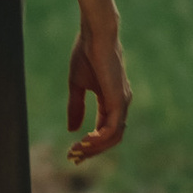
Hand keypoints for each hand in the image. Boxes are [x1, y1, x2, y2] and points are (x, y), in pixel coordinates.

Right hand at [66, 20, 130, 164]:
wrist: (96, 35)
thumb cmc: (86, 54)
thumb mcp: (77, 85)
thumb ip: (75, 107)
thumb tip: (71, 129)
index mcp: (110, 100)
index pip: (103, 129)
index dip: (89, 143)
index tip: (72, 152)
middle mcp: (120, 104)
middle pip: (110, 138)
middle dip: (92, 150)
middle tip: (73, 157)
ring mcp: (121, 103)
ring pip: (113, 136)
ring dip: (94, 147)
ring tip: (76, 150)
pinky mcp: (119, 100)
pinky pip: (112, 128)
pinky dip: (99, 139)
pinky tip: (85, 141)